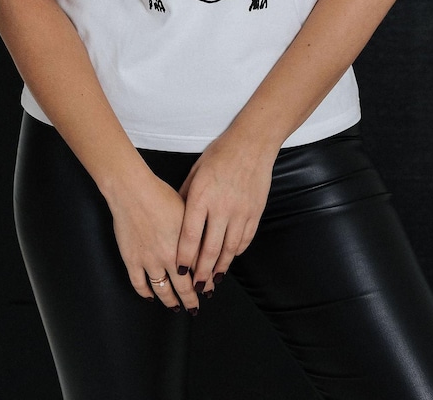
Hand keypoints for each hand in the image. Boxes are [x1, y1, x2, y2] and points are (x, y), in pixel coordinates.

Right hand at [107, 169, 199, 310]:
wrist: (132, 190)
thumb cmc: (160, 194)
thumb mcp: (187, 210)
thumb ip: (195, 231)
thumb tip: (204, 242)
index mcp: (185, 244)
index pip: (199, 271)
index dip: (205, 283)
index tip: (208, 289)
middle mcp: (168, 257)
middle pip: (184, 287)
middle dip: (191, 300)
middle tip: (195, 308)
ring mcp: (148, 261)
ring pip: (162, 290)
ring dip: (170, 301)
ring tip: (175, 307)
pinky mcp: (131, 260)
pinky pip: (139, 284)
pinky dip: (146, 293)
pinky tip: (151, 296)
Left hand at [175, 129, 276, 293]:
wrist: (252, 143)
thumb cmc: (220, 155)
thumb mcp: (196, 172)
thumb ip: (186, 197)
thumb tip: (177, 220)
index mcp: (202, 196)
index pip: (191, 236)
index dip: (184, 258)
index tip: (179, 273)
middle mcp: (222, 207)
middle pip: (210, 249)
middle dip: (202, 273)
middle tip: (196, 289)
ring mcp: (241, 212)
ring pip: (229, 249)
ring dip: (220, 268)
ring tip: (212, 282)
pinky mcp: (255, 213)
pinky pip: (244, 240)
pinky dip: (235, 253)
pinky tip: (228, 260)